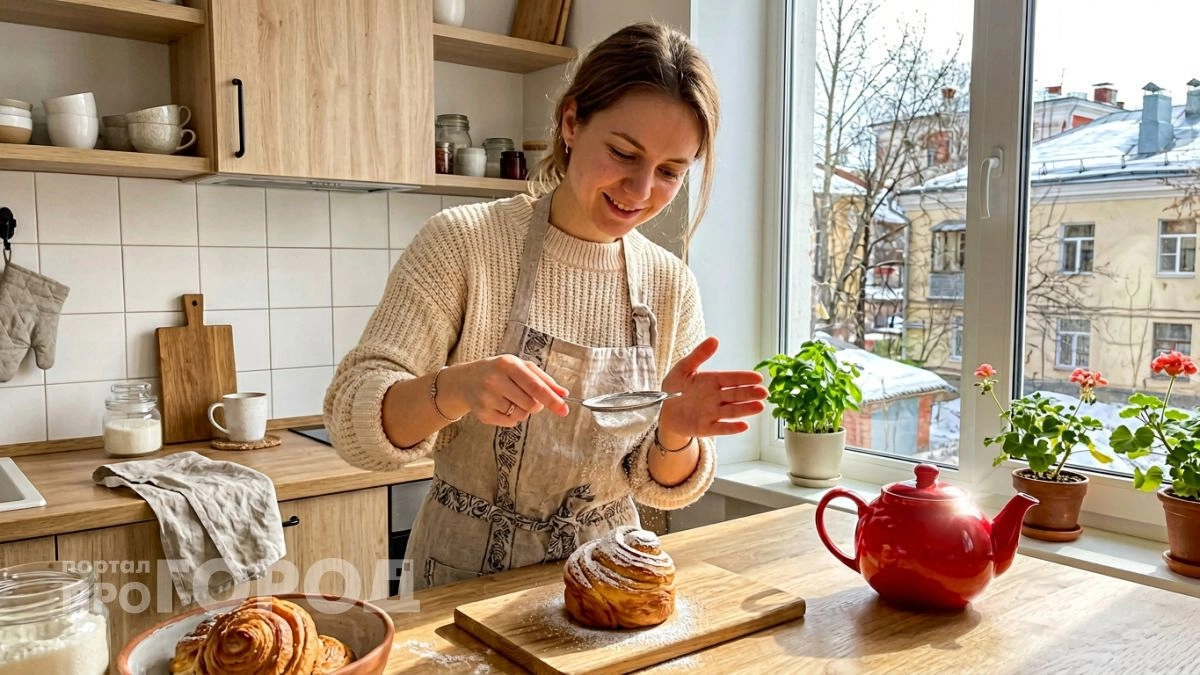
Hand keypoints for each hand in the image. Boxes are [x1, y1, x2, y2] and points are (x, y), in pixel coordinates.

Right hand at [442, 355, 568, 426]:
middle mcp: (495, 380)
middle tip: (529, 397)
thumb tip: (563, 394)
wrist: (466, 380)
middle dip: (536, 404)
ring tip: (511, 399)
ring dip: (523, 410)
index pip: (534, 386)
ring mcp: (486, 398)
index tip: (564, 409)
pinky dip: (512, 417)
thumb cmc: (500, 371)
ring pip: (520, 415)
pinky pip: (510, 423)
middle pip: (530, 404)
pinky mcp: (482, 413)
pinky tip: (502, 405)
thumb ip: (544, 380)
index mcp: (508, 364)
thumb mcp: (520, 367)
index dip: (551, 399)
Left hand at [657, 337, 766, 444]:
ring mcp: (712, 413)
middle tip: (763, 392)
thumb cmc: (674, 388)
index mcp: (712, 381)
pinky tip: (743, 426)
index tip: (758, 378)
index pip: (731, 379)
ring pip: (731, 411)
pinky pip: (720, 428)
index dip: (744, 378)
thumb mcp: (683, 368)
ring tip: (759, 407)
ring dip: (745, 409)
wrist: (662, 411)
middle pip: (735, 395)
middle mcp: (716, 397)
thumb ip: (699, 355)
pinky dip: (731, 428)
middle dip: (750, 394)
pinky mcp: (706, 428)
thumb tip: (714, 340)